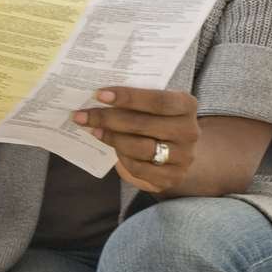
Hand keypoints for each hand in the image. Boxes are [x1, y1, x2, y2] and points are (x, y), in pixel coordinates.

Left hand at [72, 87, 199, 192]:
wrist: (177, 151)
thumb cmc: (157, 120)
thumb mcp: (154, 106)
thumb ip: (135, 99)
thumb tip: (97, 97)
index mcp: (187, 105)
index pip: (158, 100)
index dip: (128, 97)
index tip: (99, 94)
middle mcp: (189, 131)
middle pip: (143, 124)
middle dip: (108, 119)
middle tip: (82, 116)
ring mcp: (183, 157)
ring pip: (140, 147)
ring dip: (111, 138)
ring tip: (94, 131)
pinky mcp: (172, 177)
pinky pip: (139, 168)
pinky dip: (122, 158)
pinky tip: (112, 148)